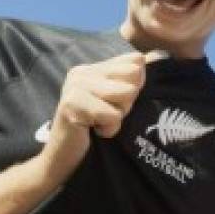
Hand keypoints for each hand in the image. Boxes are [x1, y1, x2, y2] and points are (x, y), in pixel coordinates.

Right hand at [40, 52, 147, 183]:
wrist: (64, 156)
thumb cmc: (95, 129)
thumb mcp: (117, 101)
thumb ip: (131, 80)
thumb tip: (150, 57)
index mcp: (93, 68)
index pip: (135, 61)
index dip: (136, 86)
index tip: (117, 103)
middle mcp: (82, 72)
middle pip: (134, 77)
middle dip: (128, 102)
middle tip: (107, 114)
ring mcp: (75, 86)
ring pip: (126, 94)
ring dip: (119, 115)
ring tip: (101, 121)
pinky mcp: (71, 105)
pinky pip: (112, 115)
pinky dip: (110, 129)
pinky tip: (94, 131)